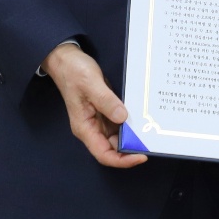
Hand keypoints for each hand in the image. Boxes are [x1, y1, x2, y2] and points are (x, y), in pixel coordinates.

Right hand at [42, 42, 146, 169]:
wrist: (66, 58)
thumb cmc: (74, 71)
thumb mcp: (90, 84)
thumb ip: (106, 101)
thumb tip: (123, 118)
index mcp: (84, 128)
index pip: (103, 154)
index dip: (122, 160)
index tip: (141, 156)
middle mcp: (92, 127)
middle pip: (113, 148)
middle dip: (131, 149)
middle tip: (152, 143)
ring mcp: (99, 119)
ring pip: (118, 136)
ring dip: (133, 136)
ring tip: (151, 132)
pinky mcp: (105, 110)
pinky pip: (119, 122)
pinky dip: (131, 123)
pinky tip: (144, 118)